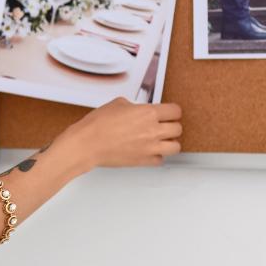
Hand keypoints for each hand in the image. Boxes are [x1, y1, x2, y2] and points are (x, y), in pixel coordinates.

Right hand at [50, 97, 182, 169]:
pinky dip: (157, 156)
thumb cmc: (98, 125)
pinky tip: (149, 151)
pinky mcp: (144, 161)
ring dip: (169, 142)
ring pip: (175, 147)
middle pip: (178, 128)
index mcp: (148, 113)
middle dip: (171, 126)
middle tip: (164, 125)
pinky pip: (160, 160)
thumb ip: (133, 106)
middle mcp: (153, 130)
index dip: (172, 111)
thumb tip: (136, 110)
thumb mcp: (116, 104)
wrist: (88, 144)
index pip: (175, 111)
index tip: (169, 112)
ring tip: (161, 140)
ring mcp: (150, 147)